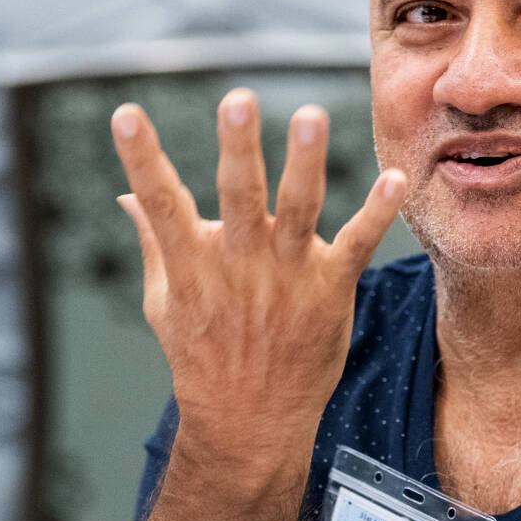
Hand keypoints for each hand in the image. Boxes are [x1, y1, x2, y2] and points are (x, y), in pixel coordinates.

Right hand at [113, 89, 406, 493]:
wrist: (249, 421)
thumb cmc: (203, 355)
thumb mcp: (165, 302)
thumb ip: (154, 241)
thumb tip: (127, 194)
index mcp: (193, 263)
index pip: (160, 201)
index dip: (141, 158)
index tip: (124, 113)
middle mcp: (240, 263)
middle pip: (237, 196)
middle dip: (236, 148)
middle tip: (236, 100)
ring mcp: (287, 276)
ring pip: (299, 209)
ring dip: (305, 162)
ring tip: (310, 115)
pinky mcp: (330, 291)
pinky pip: (358, 246)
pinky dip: (377, 214)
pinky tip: (395, 180)